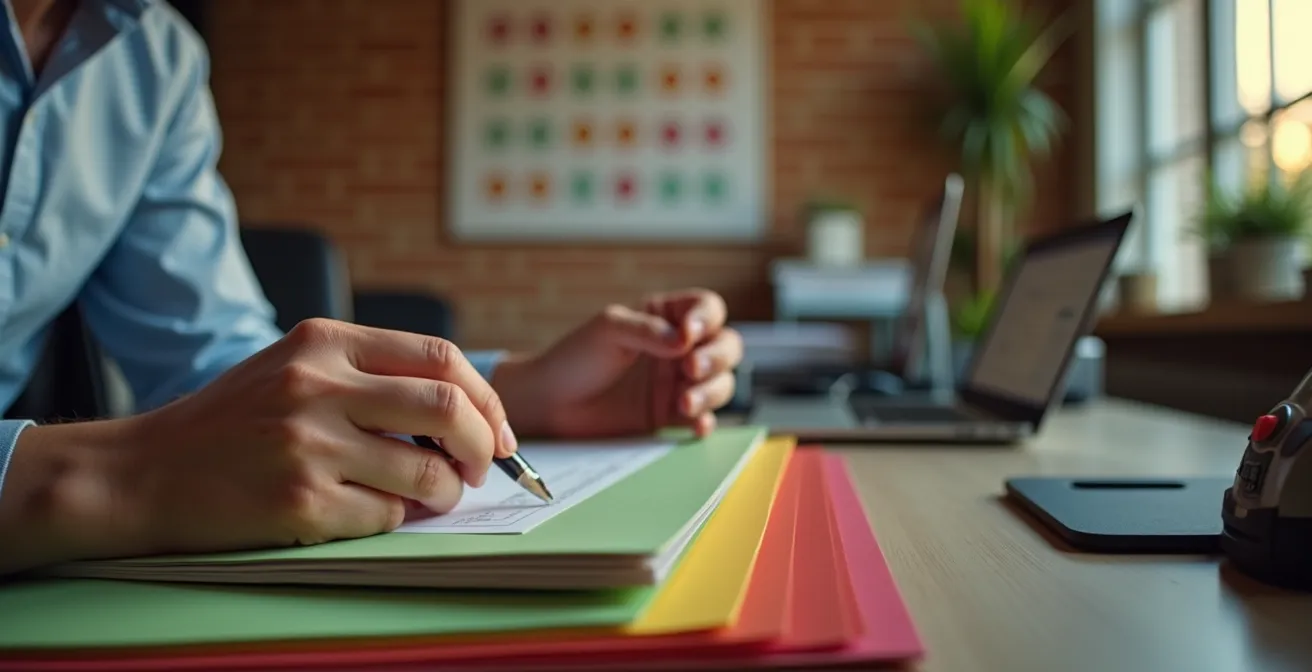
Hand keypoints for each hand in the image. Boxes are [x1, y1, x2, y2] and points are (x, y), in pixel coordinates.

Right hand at [0, 319, 516, 570]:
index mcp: (324, 341)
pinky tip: (372, 511)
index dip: (486, 399)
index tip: (498, 431)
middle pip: (449, 409)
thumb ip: (372, 373)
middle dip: (484, 446)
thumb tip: (469, 410)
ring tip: (430, 496)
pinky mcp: (299, 504)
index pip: (442, 358)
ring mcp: (308, 446)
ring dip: (445, 493)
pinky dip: (396, 520)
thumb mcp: (295, 366)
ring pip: (427, 475)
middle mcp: (318, 386)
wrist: (141, 471)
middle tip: (482, 468)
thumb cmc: (232, 422)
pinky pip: (386, 518)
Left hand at [493, 289, 743, 438]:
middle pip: (726, 346)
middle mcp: (679, 349)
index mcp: (666, 317)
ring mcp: (678, 382)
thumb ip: (647, 331)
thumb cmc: (575, 358)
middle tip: (690, 368)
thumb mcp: (608, 330)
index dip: (707, 319)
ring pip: (721, 382)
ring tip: (683, 402)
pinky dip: (706, 420)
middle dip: (716, 357)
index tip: (688, 334)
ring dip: (711, 391)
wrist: (551, 402)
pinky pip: (703, 417)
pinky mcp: (670, 414)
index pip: (707, 309)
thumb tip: (683, 341)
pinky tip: (697, 425)